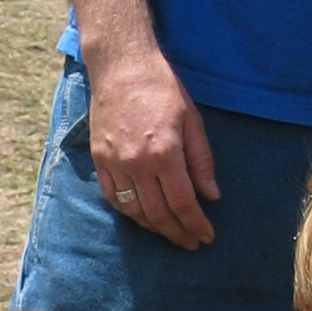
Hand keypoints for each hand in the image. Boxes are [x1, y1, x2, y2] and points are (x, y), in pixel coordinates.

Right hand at [83, 40, 218, 249]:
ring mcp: (115, 164)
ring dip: (154, 228)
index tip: (206, 236)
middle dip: (178, 232)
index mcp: (165, 152)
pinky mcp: (100, 161)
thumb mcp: (192, 120)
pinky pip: (114, 198)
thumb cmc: (162, 89)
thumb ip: (202, 161)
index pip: (183, 202)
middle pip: (159, 213)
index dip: (196, 224)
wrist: (121, 67)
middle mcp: (137, 163)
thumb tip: (211, 195)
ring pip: (135, 211)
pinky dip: (130, 213)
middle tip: (191, 243)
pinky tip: (143, 218)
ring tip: (170, 233)